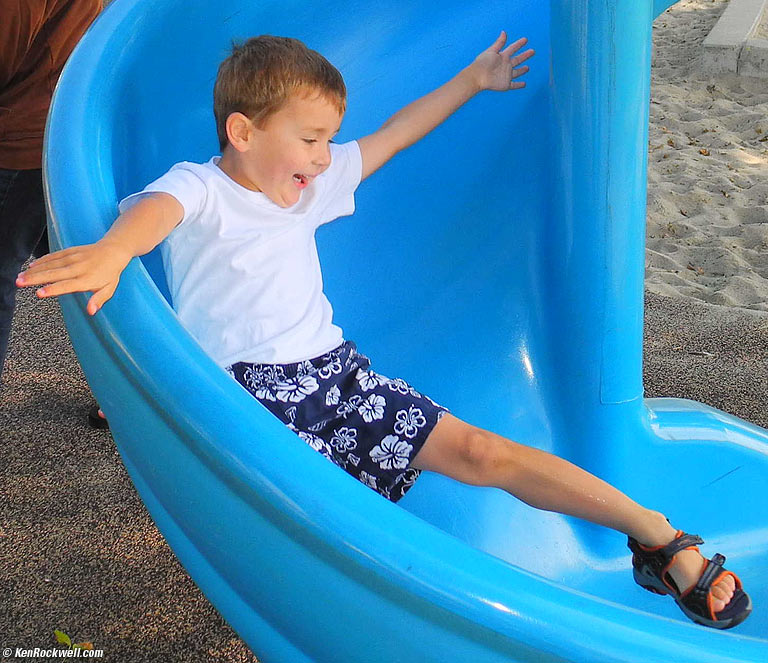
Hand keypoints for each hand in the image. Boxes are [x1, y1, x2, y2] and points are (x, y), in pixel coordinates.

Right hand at [16, 239, 132, 314]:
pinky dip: (42, 260)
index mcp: (87, 279)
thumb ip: (98, 300)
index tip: (39, 293)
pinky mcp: (71, 251)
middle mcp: (79, 268)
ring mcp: (74, 258)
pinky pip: (55, 256)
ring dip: (35, 270)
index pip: (67, 285)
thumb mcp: (108, 289)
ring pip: (52, 264)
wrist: (113, 251)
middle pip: (55, 274)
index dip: (53, 289)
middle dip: (36, 278)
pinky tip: (31, 266)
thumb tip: (91, 311)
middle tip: (20, 283)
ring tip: (20, 277)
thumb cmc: (110, 274)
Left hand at [470, 31, 534, 91]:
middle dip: (525, 56)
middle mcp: (505, 65)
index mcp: (502, 56)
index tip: (525, 40)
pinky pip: (514, 85)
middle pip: (517, 60)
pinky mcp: (505, 84)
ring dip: (522, 70)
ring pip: (517, 72)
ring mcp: (506, 75)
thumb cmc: (482, 63)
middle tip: (532, 51)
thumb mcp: (491, 51)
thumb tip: (504, 32)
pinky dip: (519, 85)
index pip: (513, 48)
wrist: (477, 77)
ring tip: (527, 68)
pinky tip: (524, 84)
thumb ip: (499, 43)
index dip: (519, 44)